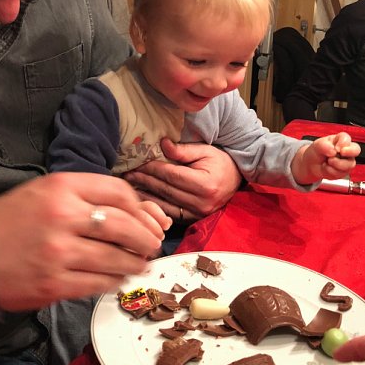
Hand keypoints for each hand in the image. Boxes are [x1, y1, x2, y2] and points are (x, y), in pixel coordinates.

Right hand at [0, 173, 167, 311]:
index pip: (119, 192)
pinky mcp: (53, 284)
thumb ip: (85, 196)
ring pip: (115, 259)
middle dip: (145, 238)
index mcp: (61, 187)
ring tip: (139, 264)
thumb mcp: (44, 191)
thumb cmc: (11, 219)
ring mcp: (58, 252)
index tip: (146, 218)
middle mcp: (62, 216)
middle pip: (124, 226)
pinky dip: (114, 281)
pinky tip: (117, 278)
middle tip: (152, 245)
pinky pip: (98, 284)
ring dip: (134, 263)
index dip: (140, 207)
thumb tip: (133, 212)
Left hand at [123, 138, 240, 221]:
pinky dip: (155, 207)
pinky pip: (170, 214)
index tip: (137, 162)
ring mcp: (198, 214)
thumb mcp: (205, 151)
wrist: (237, 180)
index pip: (171, 175)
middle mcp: (201, 202)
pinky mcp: (194, 220)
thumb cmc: (221, 162)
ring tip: (129, 186)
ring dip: (145, 195)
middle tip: (127, 173)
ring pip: (165, 204)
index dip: (153, 168)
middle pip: (165, 190)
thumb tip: (162, 144)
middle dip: (144, 180)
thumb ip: (183, 150)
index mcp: (204, 184)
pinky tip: (142, 200)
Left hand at [291, 132, 359, 184]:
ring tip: (327, 162)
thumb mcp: (317, 145)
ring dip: (336, 165)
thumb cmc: (317, 152)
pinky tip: (327, 168)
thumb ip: (324, 146)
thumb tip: (333, 151)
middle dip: (349, 152)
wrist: (312, 165)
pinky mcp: (345, 171)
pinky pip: (342, 173)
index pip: (346, 138)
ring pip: (349, 164)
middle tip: (340, 153)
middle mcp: (346, 149)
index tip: (336, 148)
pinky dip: (332, 172)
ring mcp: (347, 161)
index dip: (343, 143)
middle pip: (356, 149)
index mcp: (340, 140)